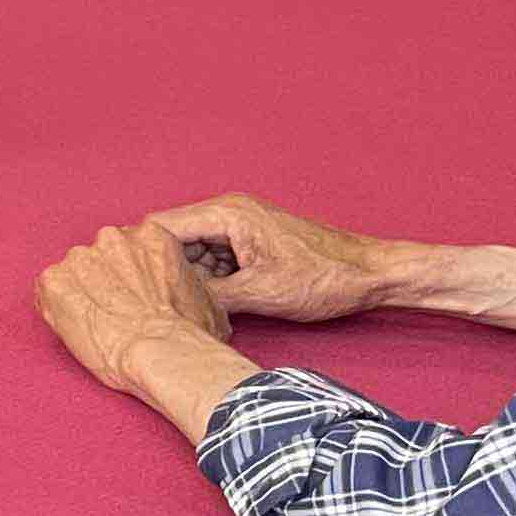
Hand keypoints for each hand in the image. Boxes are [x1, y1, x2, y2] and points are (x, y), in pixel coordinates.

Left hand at [38, 224, 264, 445]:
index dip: (133, 274)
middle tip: (119, 311)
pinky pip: (50, 292)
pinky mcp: (52, 282)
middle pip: (102, 257)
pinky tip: (80, 326)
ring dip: (83, 294)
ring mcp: (79, 257)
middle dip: (106, 281)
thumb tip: (182, 293)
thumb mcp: (206, 300)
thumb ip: (183, 282)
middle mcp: (111, 237)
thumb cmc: (191, 335)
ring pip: (76, 273)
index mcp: (151, 235)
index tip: (137, 295)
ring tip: (102, 323)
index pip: (132, 247)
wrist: (163, 355)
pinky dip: (60, 307)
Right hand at [143, 195, 393, 325]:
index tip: (142, 287)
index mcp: (227, 214)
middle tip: (169, 301)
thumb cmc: (324, 278)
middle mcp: (230, 210)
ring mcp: (243, 222)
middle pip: (177, 237)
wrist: (372, 274)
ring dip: (195, 275)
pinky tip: (221, 300)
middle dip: (172, 268)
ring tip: (198, 305)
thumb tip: (174, 302)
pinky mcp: (254, 237)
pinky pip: (218, 252)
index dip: (148, 258)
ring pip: (197, 247)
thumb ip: (210, 294)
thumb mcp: (261, 294)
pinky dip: (215, 275)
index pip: (162, 227)